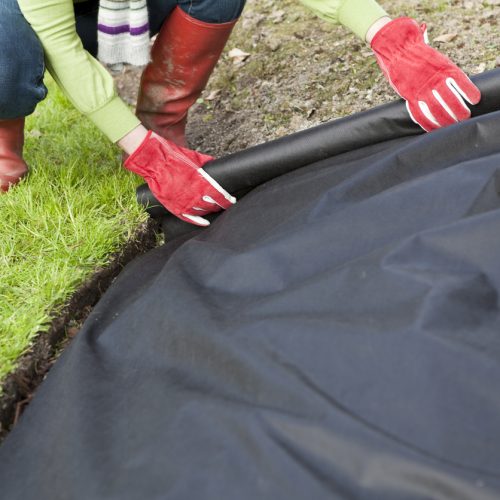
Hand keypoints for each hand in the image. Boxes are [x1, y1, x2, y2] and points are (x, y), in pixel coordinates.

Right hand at [124, 131, 235, 225]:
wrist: (155, 163)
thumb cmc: (174, 158)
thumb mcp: (194, 158)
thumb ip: (206, 164)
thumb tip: (214, 165)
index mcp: (202, 182)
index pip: (220, 195)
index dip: (227, 199)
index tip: (232, 200)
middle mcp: (195, 195)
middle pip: (213, 205)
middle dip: (220, 205)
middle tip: (225, 204)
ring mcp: (185, 203)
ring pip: (203, 211)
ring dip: (210, 210)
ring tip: (215, 209)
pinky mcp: (175, 207)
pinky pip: (190, 218)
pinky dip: (199, 221)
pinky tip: (206, 222)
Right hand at [370, 17, 480, 131]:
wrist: (396, 48)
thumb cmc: (416, 52)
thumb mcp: (435, 56)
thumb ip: (443, 69)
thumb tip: (452, 79)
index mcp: (443, 67)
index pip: (460, 82)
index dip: (469, 92)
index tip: (475, 100)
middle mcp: (433, 79)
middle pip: (450, 99)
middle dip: (459, 110)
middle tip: (464, 117)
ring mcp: (420, 88)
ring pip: (436, 108)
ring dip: (446, 119)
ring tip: (452, 125)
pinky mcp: (409, 95)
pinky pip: (418, 113)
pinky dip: (426, 122)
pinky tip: (432, 128)